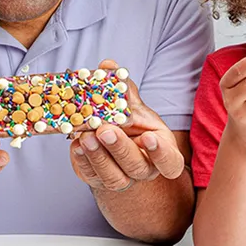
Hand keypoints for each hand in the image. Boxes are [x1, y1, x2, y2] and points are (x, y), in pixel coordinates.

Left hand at [69, 60, 184, 191]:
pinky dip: (82, 160)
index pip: (170, 163)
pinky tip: (76, 144)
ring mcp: (122, 179)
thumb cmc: (131, 125)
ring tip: (86, 136)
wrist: (113, 143)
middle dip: (120, 148)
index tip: (147, 137)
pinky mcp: (98, 180)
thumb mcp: (133, 107)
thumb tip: (108, 65)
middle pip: (137, 167)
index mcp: (162, 153)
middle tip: (105, 130)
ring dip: (98, 156)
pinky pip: (91, 175)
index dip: (161, 154)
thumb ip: (124, 89)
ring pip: (113, 176)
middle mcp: (144, 169)